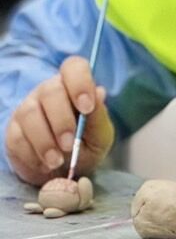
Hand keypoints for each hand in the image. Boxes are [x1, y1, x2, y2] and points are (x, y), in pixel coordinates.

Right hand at [4, 56, 113, 184]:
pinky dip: (31, 154)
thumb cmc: (86, 146)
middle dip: (61, 120)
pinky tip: (44, 165)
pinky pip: (17, 137)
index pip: (74, 67)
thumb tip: (99, 92)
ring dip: (44, 141)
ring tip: (57, 161)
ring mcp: (28, 108)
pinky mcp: (13, 130)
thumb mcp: (100, 135)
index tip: (87, 108)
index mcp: (74, 86)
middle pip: (50, 92)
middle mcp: (48, 92)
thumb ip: (99, 117)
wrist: (64, 170)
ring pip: (29, 114)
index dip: (80, 83)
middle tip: (69, 144)